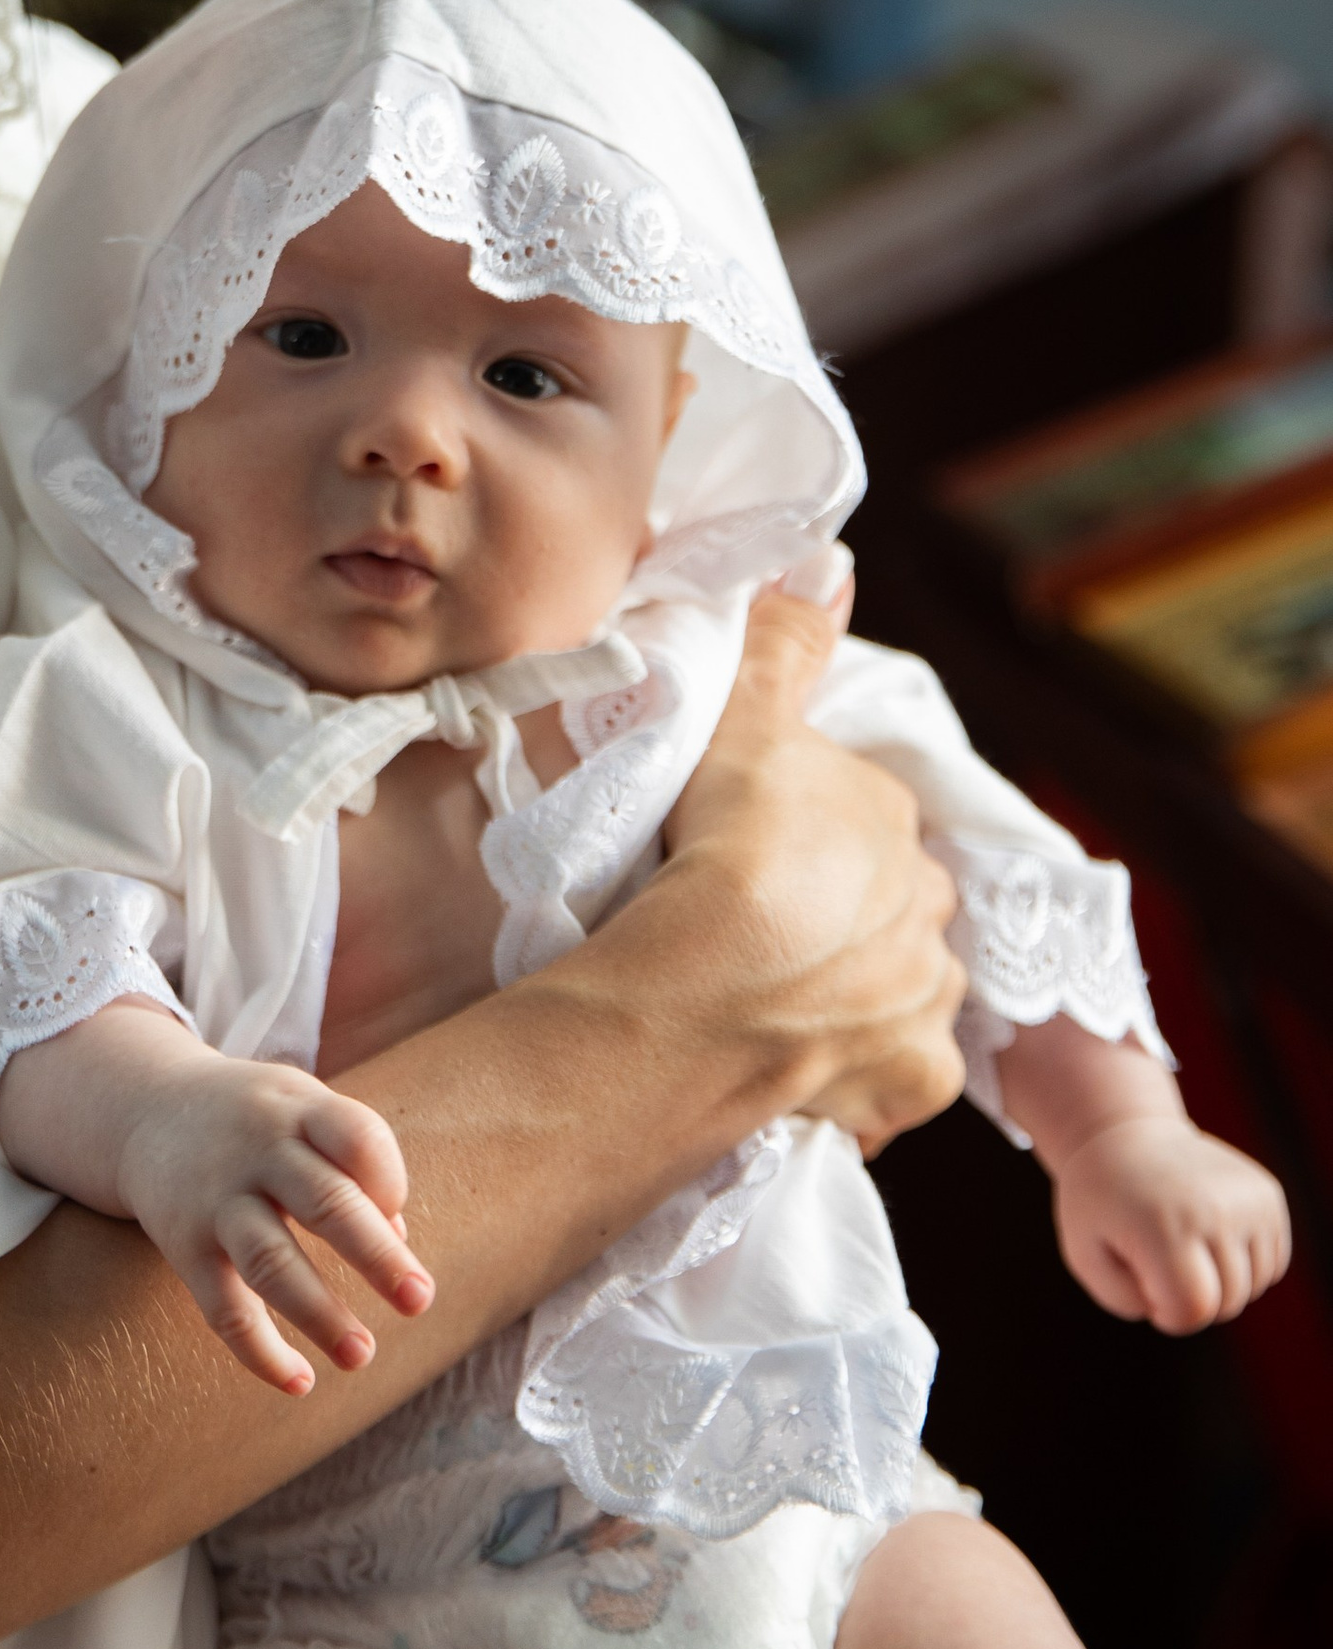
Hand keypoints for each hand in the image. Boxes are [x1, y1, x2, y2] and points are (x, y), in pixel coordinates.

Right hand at [112, 1050, 434, 1396]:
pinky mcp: (185, 1247)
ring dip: (321, 1315)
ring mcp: (216, 1200)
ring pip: (272, 1262)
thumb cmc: (253, 1120)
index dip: (390, 1178)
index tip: (396, 1214)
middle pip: (326, 1203)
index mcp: (298, 1110)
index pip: (358, 1137)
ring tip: (361, 1356)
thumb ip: (352, 1165)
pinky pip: (224, 1308)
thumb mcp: (302, 1110)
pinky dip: (261, 1353)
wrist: (142, 1109)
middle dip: (378, 1256)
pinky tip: (299, 1382)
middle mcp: (257, 1151)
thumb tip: (395, 1243)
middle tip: (419, 1300)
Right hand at [638, 589, 964, 1157]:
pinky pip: (887, 1085)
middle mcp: (929, 911)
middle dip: (846, 921)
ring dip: (857, 1000)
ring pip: (898, 995)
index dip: (805, 839)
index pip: (860, 822)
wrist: (718, 978)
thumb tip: (831, 562)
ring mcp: (925, 1002)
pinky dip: (858, 1083)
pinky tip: (807, 1079)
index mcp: (893, 822)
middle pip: (890, 910)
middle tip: (762, 935)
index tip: (748, 856)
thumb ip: (784, 643)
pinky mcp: (910, 1086)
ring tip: (777, 1010)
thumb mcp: (742, 720)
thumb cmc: (726, 841)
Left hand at [1054, 1113, 1291, 1332]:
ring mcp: (1248, 1199)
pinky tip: (1209, 1236)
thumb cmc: (1100, 1205)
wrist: (1127, 1136)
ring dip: (1219, 1283)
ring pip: (1252, 1286)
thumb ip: (1129, 1301)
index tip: (1144, 1283)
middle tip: (1159, 1262)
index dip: (1168, 1314)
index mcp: (1165, 1224)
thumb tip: (1189, 1308)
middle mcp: (1215, 1208)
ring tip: (1182, 1245)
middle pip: (1227, 1302)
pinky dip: (1243, 1265)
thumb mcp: (1086, 1256)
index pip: (1194, 1309)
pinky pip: (1271, 1264)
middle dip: (1192, 1300)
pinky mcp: (1267, 1194)